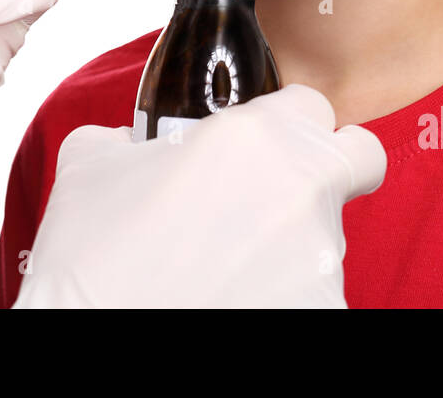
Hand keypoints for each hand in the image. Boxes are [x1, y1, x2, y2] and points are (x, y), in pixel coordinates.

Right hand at [13, 84, 385, 307]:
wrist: (86, 335)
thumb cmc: (89, 257)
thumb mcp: (90, 164)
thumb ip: (130, 138)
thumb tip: (133, 145)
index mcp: (255, 138)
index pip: (314, 106)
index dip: (289, 125)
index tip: (265, 148)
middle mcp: (302, 192)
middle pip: (357, 162)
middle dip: (334, 169)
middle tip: (283, 196)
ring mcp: (320, 262)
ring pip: (327, 238)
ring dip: (289, 248)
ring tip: (223, 272)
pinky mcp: (325, 314)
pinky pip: (315, 296)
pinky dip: (282, 299)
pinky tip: (232, 303)